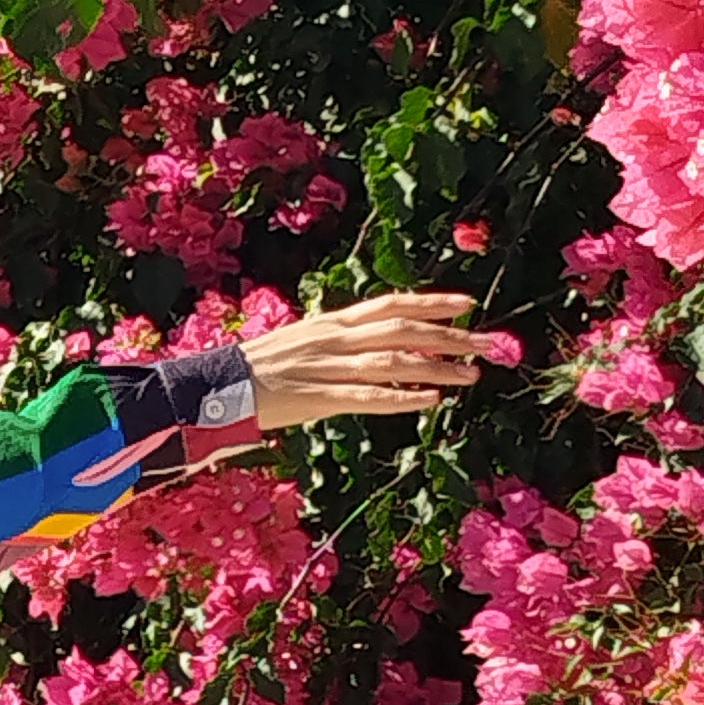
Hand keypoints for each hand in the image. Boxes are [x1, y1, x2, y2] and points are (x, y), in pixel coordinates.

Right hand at [241, 291, 490, 432]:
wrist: (217, 385)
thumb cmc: (260, 369)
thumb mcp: (304, 342)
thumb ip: (340, 342)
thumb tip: (378, 345)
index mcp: (332, 323)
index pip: (391, 304)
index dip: (431, 302)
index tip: (468, 303)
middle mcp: (334, 339)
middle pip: (402, 331)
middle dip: (448, 337)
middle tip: (486, 344)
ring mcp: (327, 368)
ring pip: (393, 363)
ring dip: (436, 369)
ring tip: (470, 376)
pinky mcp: (317, 398)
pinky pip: (366, 397)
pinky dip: (401, 399)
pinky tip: (429, 402)